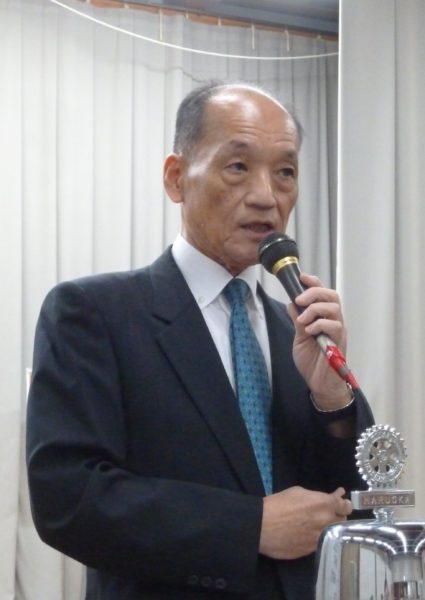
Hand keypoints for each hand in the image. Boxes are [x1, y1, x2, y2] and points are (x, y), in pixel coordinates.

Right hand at [259, 486, 351, 559]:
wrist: (262, 527)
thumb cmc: (278, 504)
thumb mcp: (298, 492)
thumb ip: (317, 497)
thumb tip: (330, 498)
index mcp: (323, 504)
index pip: (345, 505)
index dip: (344, 503)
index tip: (341, 501)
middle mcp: (326, 522)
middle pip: (343, 520)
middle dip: (339, 515)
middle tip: (331, 511)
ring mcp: (320, 538)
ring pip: (334, 533)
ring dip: (330, 527)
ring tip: (321, 522)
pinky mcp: (313, 551)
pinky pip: (323, 542)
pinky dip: (320, 536)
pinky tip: (311, 533)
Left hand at [287, 273, 350, 409]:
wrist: (319, 384)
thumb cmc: (312, 361)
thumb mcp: (299, 338)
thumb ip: (297, 321)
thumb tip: (292, 303)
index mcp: (324, 317)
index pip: (323, 293)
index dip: (314, 283)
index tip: (301, 277)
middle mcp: (334, 321)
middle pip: (331, 295)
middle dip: (314, 292)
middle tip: (299, 299)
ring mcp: (338, 331)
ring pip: (334, 308)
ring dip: (315, 309)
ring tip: (303, 320)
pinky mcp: (340, 342)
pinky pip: (335, 325)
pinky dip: (319, 324)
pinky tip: (309, 331)